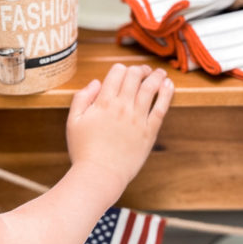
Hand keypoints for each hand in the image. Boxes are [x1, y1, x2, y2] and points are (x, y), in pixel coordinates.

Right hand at [66, 64, 173, 201]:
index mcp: (103, 102)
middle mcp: (122, 106)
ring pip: (150, 88)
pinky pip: (161, 108)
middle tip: (144, 71)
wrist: (99, 175)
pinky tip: (169, 86)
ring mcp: (138, 118)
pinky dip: (166, 94)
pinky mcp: (149, 132)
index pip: (117, 72)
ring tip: (160, 73)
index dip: (121, 68)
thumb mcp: (73, 121)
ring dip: (157, 76)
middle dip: (140, 69)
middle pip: (135, 76)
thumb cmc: (84, 151)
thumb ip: (82, 98)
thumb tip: (96, 82)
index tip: (125, 71)